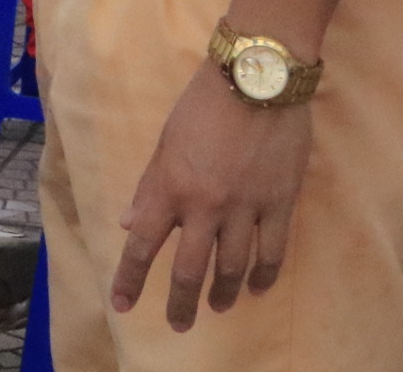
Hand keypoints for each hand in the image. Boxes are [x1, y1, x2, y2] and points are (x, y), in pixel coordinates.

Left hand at [111, 63, 310, 329]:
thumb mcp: (166, 140)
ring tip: (218, 307)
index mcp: (170, 186)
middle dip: (180, 303)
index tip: (122, 305)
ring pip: (232, 267)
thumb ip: (149, 186)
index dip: (130, 279)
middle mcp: (204, 205)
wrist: (258, 77)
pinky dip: (265, 275)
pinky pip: (272, 251)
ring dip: (223, 293)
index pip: (143, 244)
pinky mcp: (280, 202)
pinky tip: (259, 289)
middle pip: (189, 270)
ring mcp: (245, 207)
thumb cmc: (204, 102)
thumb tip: (126, 223)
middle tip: (178, 326)